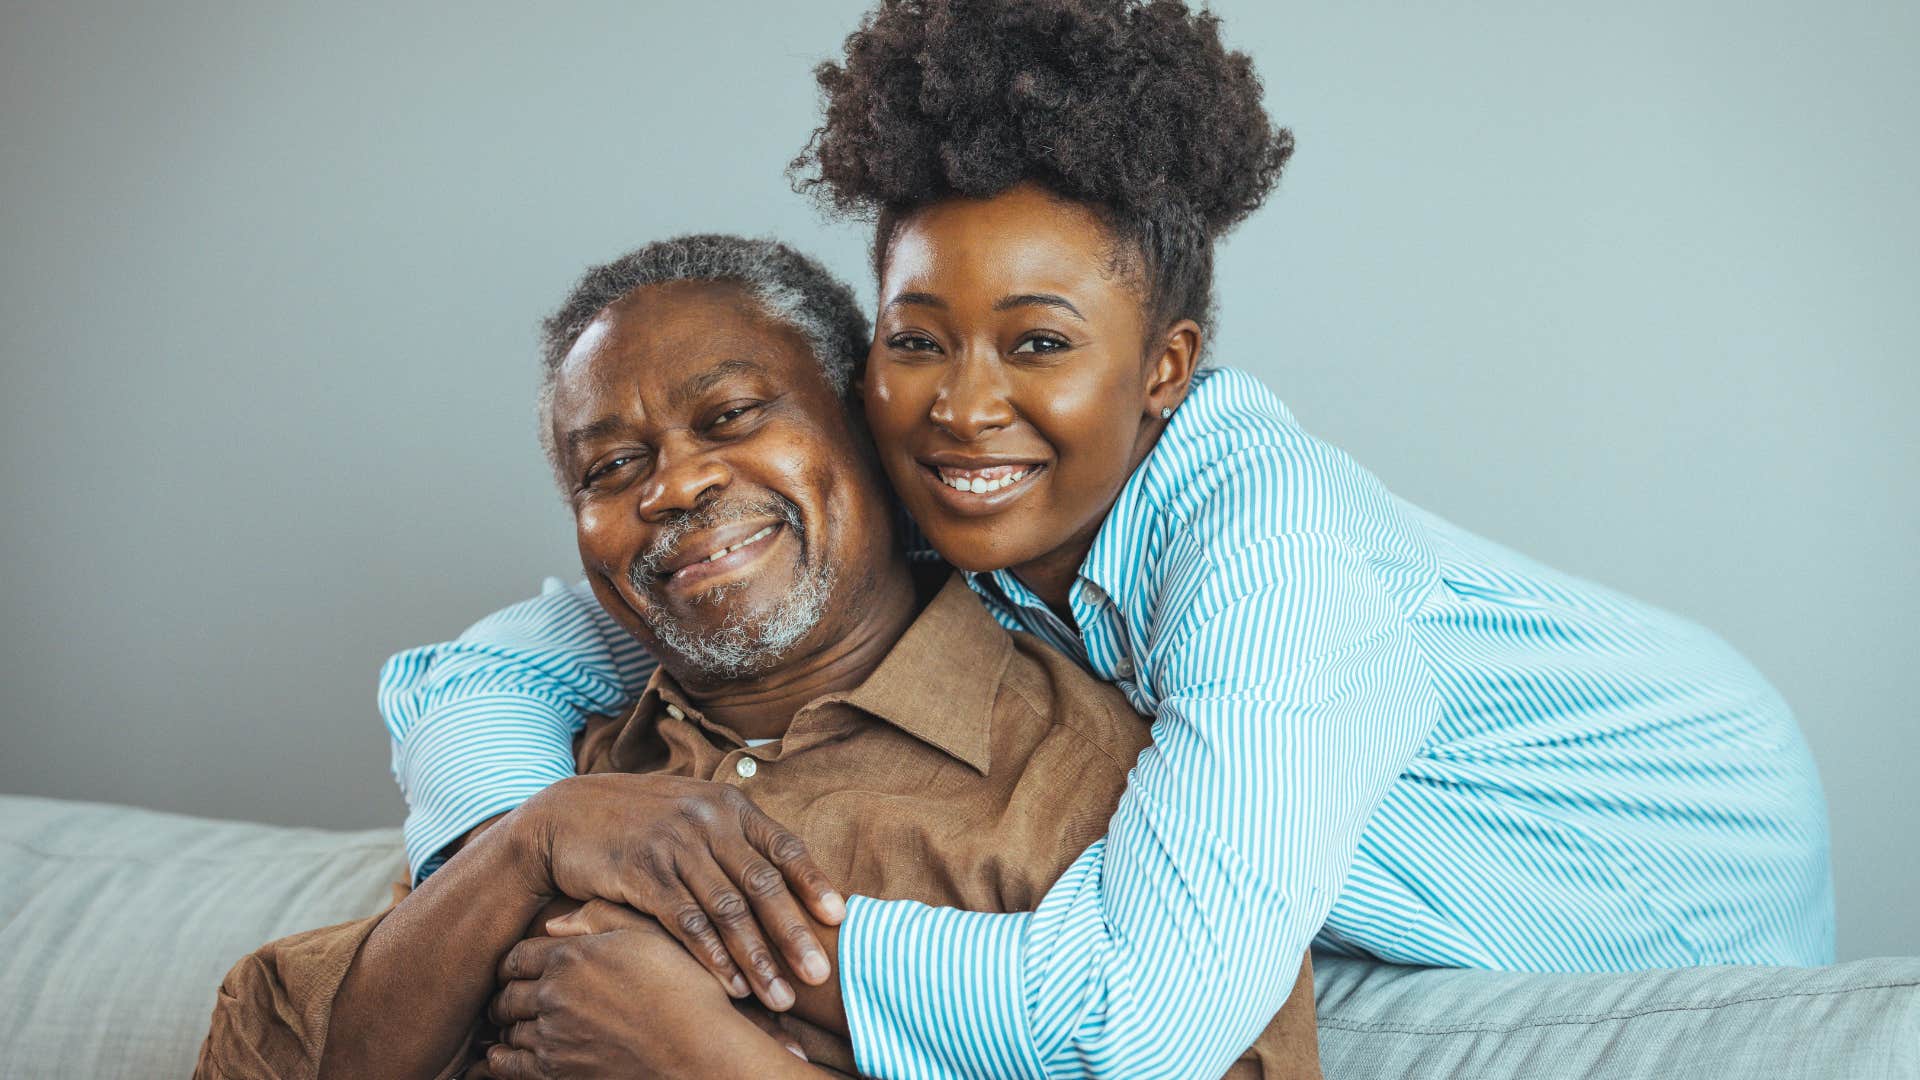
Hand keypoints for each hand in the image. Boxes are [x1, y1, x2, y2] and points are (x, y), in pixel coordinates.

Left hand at [487, 909, 811, 1078]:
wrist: (698, 1051)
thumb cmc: (683, 989)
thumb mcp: (648, 935)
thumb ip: (599, 918)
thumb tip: (552, 923)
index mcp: (571, 957)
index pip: (517, 956)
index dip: (516, 961)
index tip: (521, 967)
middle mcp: (554, 995)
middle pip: (506, 994)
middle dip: (508, 994)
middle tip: (516, 996)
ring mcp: (552, 1037)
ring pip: (508, 1029)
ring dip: (510, 1026)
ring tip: (519, 1023)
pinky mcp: (557, 1073)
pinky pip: (508, 1066)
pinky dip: (501, 1060)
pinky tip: (504, 1055)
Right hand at [515, 773, 843, 1010]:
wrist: (567, 815)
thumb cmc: (642, 822)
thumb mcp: (694, 813)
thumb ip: (736, 839)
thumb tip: (789, 879)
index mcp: (729, 804)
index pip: (784, 846)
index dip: (814, 882)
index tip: (841, 918)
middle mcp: (707, 820)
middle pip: (762, 884)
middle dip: (794, 934)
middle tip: (820, 975)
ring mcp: (674, 845)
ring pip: (727, 911)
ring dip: (757, 959)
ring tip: (781, 997)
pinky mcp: (642, 873)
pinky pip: (686, 922)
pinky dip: (712, 957)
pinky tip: (731, 986)